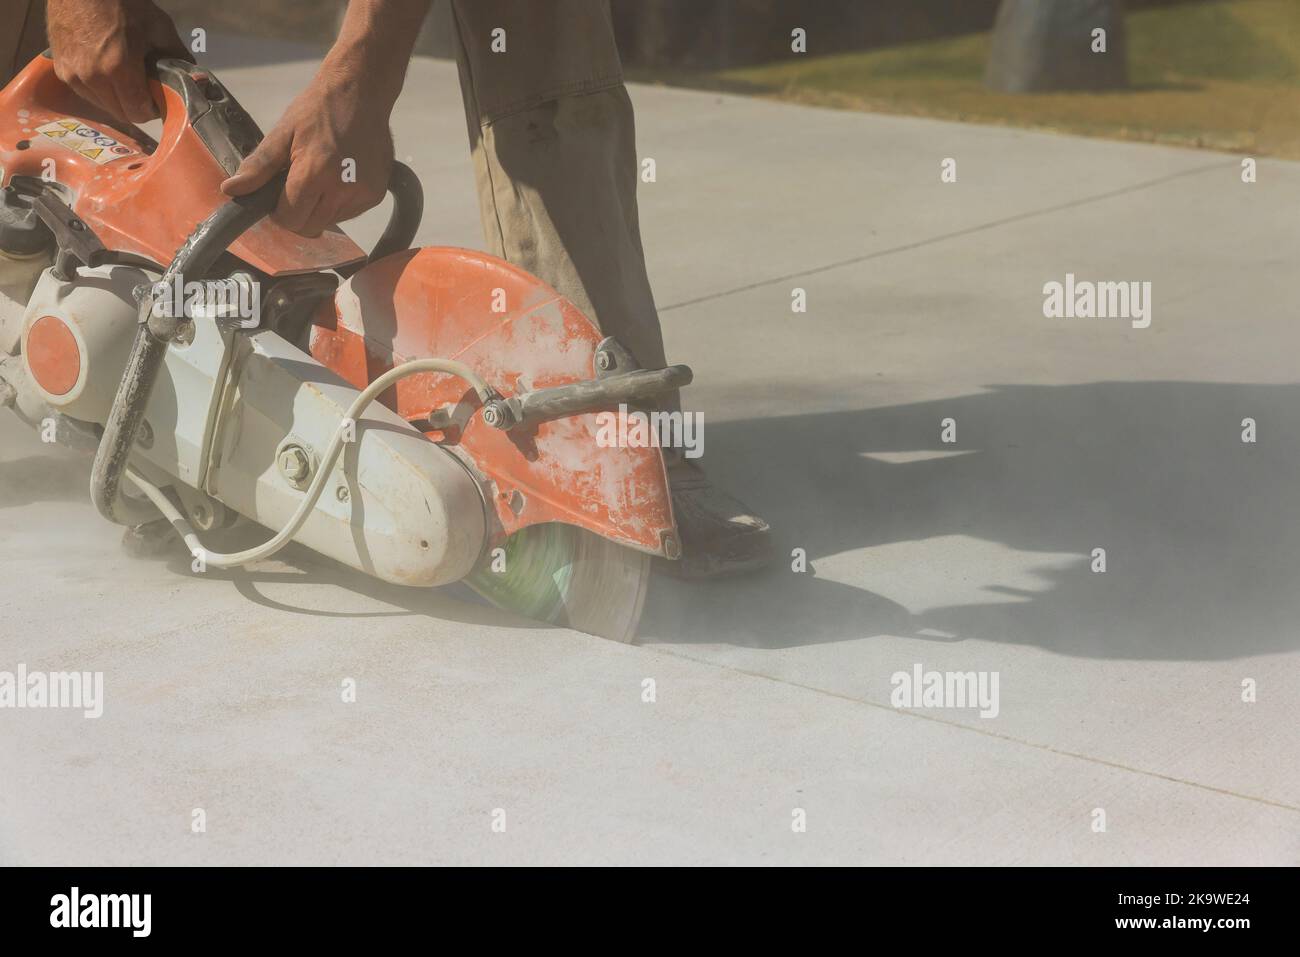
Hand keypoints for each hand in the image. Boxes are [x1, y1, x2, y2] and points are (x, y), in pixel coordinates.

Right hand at [46, 0, 188, 124]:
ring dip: (117, 99)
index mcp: (118, 68)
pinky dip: (99, 90)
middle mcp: (92, 77)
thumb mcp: (158, 27)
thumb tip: (195, 78)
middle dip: (136, 106)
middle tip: (145, 90)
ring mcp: (72, 74)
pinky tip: (106, 73)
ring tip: (125, 79)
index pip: (138, 113)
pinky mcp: (60, 69)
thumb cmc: (121, 2)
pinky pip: (86, 93)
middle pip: (121, 113)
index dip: (152, 110)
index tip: (158, 99)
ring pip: (102, 105)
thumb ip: (177, 57)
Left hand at [220, 58, 394, 237]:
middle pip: (310, 227)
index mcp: (314, 173)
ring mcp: (362, 194)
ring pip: (329, 222)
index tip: (278, 194)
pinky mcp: (376, 195)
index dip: (278, 211)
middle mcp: (342, 190)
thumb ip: (258, 166)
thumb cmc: (319, 109)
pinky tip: (339, 177)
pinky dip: (338, 203)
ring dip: (318, 209)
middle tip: (296, 186)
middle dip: (297, 213)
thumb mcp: (283, 132)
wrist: (361, 93)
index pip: (290, 219)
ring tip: (320, 177)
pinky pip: (349, 214)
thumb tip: (231, 189)